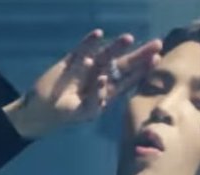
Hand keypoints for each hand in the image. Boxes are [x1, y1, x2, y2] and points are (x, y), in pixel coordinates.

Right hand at [3, 28, 162, 138]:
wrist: (43, 110)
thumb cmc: (67, 114)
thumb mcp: (85, 112)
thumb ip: (96, 100)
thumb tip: (103, 80)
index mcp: (107, 91)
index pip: (128, 79)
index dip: (142, 70)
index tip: (156, 61)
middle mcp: (101, 76)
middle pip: (123, 64)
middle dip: (139, 55)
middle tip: (156, 44)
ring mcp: (87, 67)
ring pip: (106, 54)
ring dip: (117, 46)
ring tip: (129, 38)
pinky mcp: (72, 61)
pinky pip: (82, 49)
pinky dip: (89, 42)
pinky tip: (98, 35)